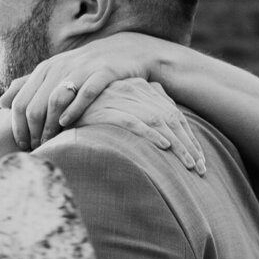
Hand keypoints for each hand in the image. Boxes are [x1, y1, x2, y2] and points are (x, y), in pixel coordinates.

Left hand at [1, 32, 196, 148]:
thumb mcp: (53, 74)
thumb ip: (26, 86)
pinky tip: (67, 124)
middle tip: (38, 148)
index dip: (18, 127)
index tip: (23, 145)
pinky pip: (85, 93)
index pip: (20, 102)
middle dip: (33, 132)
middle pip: (35, 105)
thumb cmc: (83, 68)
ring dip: (50, 126)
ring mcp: (81, 70)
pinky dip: (74, 110)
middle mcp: (59, 68)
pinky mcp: (103, 73)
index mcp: (44, 70)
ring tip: (51, 142)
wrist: (123, 51)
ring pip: (56, 101)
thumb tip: (1, 103)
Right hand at [75, 79, 205, 170]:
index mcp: (142, 89)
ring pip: (159, 122)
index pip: (173, 116)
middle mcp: (135, 91)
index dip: (189, 138)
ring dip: (177, 145)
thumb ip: (139, 112)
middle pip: (171, 120)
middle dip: (189, 146)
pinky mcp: (106, 109)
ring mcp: (121, 98)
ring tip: (189, 165)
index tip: (200, 160)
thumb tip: (161, 133)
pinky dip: (150, 135)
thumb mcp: (117, 106)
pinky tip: (164, 147)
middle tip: (200, 169)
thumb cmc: (87, 109)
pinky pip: (133, 122)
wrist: (57, 100)